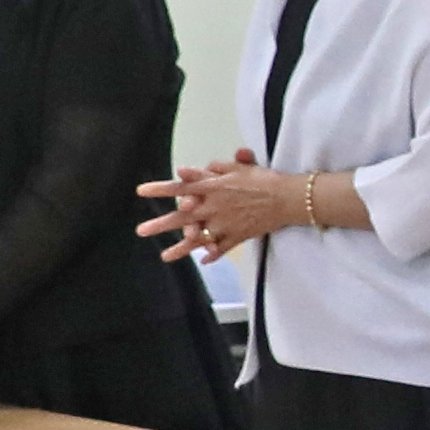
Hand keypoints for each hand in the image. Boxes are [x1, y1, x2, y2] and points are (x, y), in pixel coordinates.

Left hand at [144, 149, 311, 256]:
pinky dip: (213, 255)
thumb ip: (211, 169)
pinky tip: (204, 261)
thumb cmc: (264, 180)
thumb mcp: (237, 168)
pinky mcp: (238, 236)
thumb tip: (185, 171)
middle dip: (160, 224)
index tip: (141, 192)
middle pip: (182, 218)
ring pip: (199, 239)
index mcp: (212, 188)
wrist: (288, 198)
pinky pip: (222, 248)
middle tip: (142, 230)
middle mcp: (214, 208)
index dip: (160, 189)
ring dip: (180, 248)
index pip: (180, 187)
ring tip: (165, 256)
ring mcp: (225, 225)